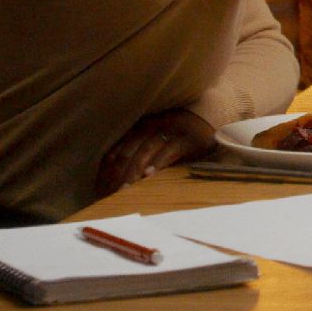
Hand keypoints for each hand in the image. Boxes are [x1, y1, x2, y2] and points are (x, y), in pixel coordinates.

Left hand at [96, 108, 215, 197]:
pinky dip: (157, 164)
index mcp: (137, 128)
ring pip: (144, 153)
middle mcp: (150, 126)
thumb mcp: (155, 136)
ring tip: (124, 191)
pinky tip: (149, 176)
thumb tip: (116, 177)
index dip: (105, 173)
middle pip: (126, 154)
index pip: (114, 152)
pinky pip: (168, 152)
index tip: (100, 192)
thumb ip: (138, 150)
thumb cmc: (179, 131)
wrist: (211, 114)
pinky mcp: (187, 139)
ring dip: (133, 173)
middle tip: (109, 196)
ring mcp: (169, 131)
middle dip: (116, 176)